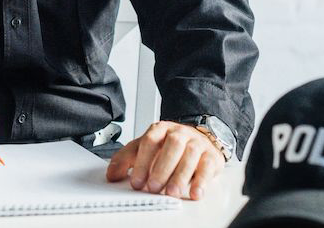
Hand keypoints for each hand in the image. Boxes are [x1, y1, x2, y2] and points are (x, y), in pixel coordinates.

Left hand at [105, 121, 223, 199]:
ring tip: (171, 192)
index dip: (142, 162)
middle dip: (162, 168)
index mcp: (160, 129)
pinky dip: (201, 181)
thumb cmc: (168, 146)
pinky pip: (208, 167)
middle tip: (153, 187)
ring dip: (180, 176)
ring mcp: (197, 143)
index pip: (150, 141)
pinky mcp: (211, 156)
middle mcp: (179, 133)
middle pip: (172, 146)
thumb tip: (111, 174)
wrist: (199, 138)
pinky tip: (194, 193)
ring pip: (190, 155)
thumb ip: (126, 160)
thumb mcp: (144, 148)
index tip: (136, 181)